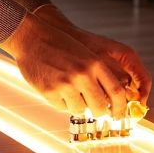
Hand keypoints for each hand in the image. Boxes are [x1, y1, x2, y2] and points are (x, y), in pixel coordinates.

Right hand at [0, 9, 134, 117]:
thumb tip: (110, 102)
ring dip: (77, 105)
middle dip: (99, 113)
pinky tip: (56, 88)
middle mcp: (82, 74)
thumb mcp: (86, 55)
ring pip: (80, 110)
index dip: (120, 108)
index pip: (117, 92)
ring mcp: (65, 84)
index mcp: (95, 64)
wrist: (33, 37)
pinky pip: (62, 107)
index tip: (119, 115)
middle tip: (96, 111)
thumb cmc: (61, 45)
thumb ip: (99, 75)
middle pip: (100, 107)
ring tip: (69, 90)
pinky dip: (61, 102)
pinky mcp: (49, 91)